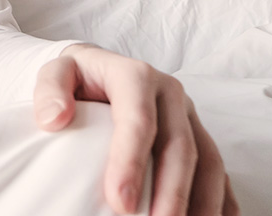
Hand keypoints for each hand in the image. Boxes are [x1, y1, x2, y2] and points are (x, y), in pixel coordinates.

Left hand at [34, 44, 238, 215]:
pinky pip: (217, 169)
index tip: (120, 202)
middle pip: (179, 145)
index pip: (138, 120)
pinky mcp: (198, 134)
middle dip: (171, 192)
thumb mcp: (53, 71)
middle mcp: (170, 93)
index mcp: (135, 75)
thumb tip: (54, 119)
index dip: (131, 162)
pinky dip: (220, 199)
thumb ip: (50, 89)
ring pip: (207, 160)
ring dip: (202, 201)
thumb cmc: (75, 76)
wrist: (95, 68)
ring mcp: (188, 115)